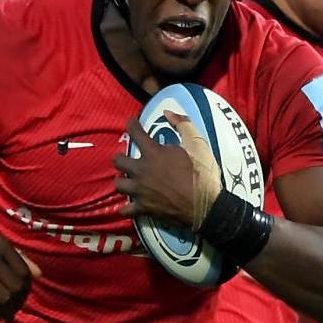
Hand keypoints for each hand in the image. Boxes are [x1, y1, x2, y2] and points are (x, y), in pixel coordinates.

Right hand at [0, 229, 40, 321]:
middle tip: (14, 308)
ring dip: (7, 309)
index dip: (25, 287)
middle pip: (16, 286)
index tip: (20, 296)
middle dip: (18, 301)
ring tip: (5, 314)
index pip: (24, 271)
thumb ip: (14, 257)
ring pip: (5, 297)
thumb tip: (39, 274)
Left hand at [113, 111, 219, 228]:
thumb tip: (168, 112)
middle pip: (118, 161)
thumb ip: (183, 125)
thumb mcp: (197, 144)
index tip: (131, 122)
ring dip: (122, 181)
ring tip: (128, 181)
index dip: (131, 125)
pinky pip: (125, 209)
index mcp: (153, 153)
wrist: (204, 205)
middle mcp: (141, 171)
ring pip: (118, 184)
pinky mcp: (143, 208)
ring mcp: (140, 191)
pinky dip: (126, 208)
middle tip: (127, 159)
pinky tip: (130, 206)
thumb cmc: (201, 174)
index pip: (135, 133)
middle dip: (121, 158)